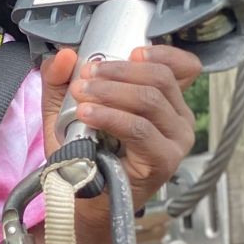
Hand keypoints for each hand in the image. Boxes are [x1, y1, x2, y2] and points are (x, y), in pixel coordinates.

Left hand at [40, 45, 199, 216]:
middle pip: (160, 78)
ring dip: (111, 92)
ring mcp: (175, 140)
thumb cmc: (82, 148)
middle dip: (119, 71)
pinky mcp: (164, 160)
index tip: (131, 51)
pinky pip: (139, 129)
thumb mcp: (65, 106)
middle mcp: (178, 118)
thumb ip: (59, 78)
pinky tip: (87, 115)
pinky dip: (110, 117)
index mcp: (164, 100)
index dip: (163, 54)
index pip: (183, 67)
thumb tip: (65, 55)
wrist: (82, 193)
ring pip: (150, 100)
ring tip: (81, 94)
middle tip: (86, 76)